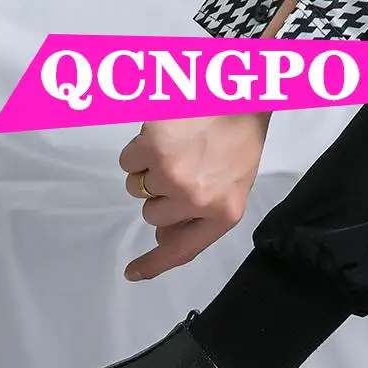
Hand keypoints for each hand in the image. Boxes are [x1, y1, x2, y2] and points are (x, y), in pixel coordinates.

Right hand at [119, 113, 270, 280]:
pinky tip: (164, 134)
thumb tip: (162, 237)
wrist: (239, 94)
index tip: (134, 272)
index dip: (155, 264)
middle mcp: (198, 202)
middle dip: (158, 195)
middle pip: (152, 215)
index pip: (183, 250)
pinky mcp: (153, 150)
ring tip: (176, 148)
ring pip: (136, 188)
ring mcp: (173, 177)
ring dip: (148, 170)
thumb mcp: (233, 187)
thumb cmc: (238, 138)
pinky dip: (139, 149)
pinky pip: (128, 162)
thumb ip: (201, 216)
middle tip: (181, 166)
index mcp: (224, 215)